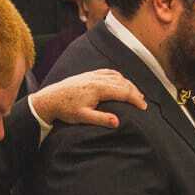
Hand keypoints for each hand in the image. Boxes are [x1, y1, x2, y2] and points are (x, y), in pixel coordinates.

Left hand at [29, 68, 146, 128]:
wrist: (50, 99)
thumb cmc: (66, 110)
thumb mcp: (83, 117)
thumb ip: (101, 119)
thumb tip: (117, 122)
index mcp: (98, 88)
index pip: (123, 92)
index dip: (136, 99)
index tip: (144, 108)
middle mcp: (97, 79)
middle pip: (123, 83)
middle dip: (135, 92)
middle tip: (143, 103)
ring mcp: (93, 75)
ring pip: (117, 76)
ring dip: (128, 84)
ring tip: (136, 94)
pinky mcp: (89, 74)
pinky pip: (108, 72)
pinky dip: (118, 76)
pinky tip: (121, 81)